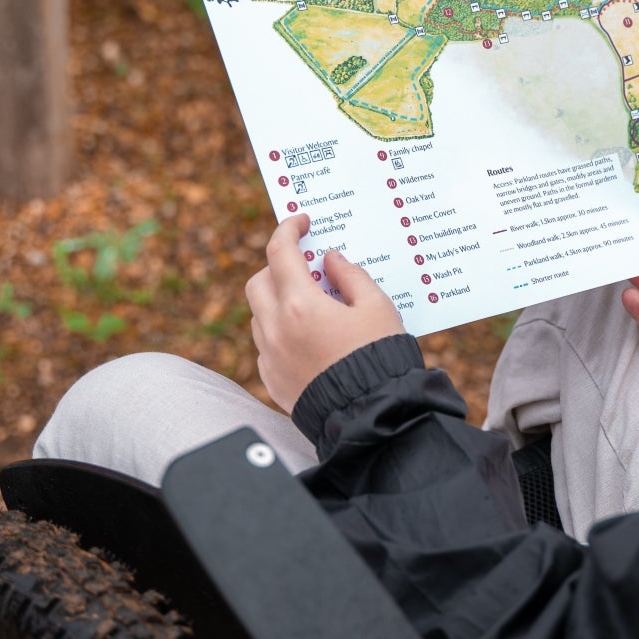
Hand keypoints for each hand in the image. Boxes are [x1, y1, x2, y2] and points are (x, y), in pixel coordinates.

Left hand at [245, 214, 405, 412]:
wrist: (372, 416)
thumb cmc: (379, 357)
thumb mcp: (377, 306)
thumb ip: (350, 275)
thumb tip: (329, 259)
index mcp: (300, 305)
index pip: (281, 252)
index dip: (289, 229)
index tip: (301, 221)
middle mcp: (276, 329)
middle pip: (259, 281)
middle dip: (278, 267)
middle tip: (305, 266)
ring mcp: (270, 357)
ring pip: (260, 315)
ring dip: (278, 301)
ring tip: (312, 304)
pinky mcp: (272, 380)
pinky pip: (267, 346)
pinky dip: (281, 332)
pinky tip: (308, 338)